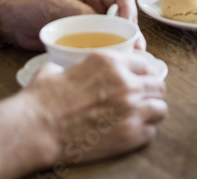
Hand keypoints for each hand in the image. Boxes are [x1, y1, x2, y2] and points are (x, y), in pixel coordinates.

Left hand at [0, 0, 141, 50]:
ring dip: (122, 46)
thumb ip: (80, 13)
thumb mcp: (56, 4)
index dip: (128, 11)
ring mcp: (92, 23)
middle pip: (124, 16)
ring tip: (128, 60)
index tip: (126, 28)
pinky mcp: (85, 39)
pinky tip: (111, 64)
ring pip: (116, 33)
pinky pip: (102, 46)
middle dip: (130, 33)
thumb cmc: (30, 4)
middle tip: (134, 51)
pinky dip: (108, 54)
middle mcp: (96, 4)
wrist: (11, 21)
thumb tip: (103, 27)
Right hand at [23, 51, 167, 164]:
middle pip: (158, 85)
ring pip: (160, 108)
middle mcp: (125, 82)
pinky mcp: (129, 135)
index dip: (142, 74)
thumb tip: (68, 70)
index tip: (140, 81)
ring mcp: (130, 109)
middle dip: (151, 93)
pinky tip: (130, 133)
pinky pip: (151, 132)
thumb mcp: (57, 69)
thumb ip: (74, 67)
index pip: (144, 64)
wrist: (36, 129)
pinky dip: (143, 133)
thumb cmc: (42, 100)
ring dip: (151, 113)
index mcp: (109, 62)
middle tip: (142, 101)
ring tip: (140, 118)